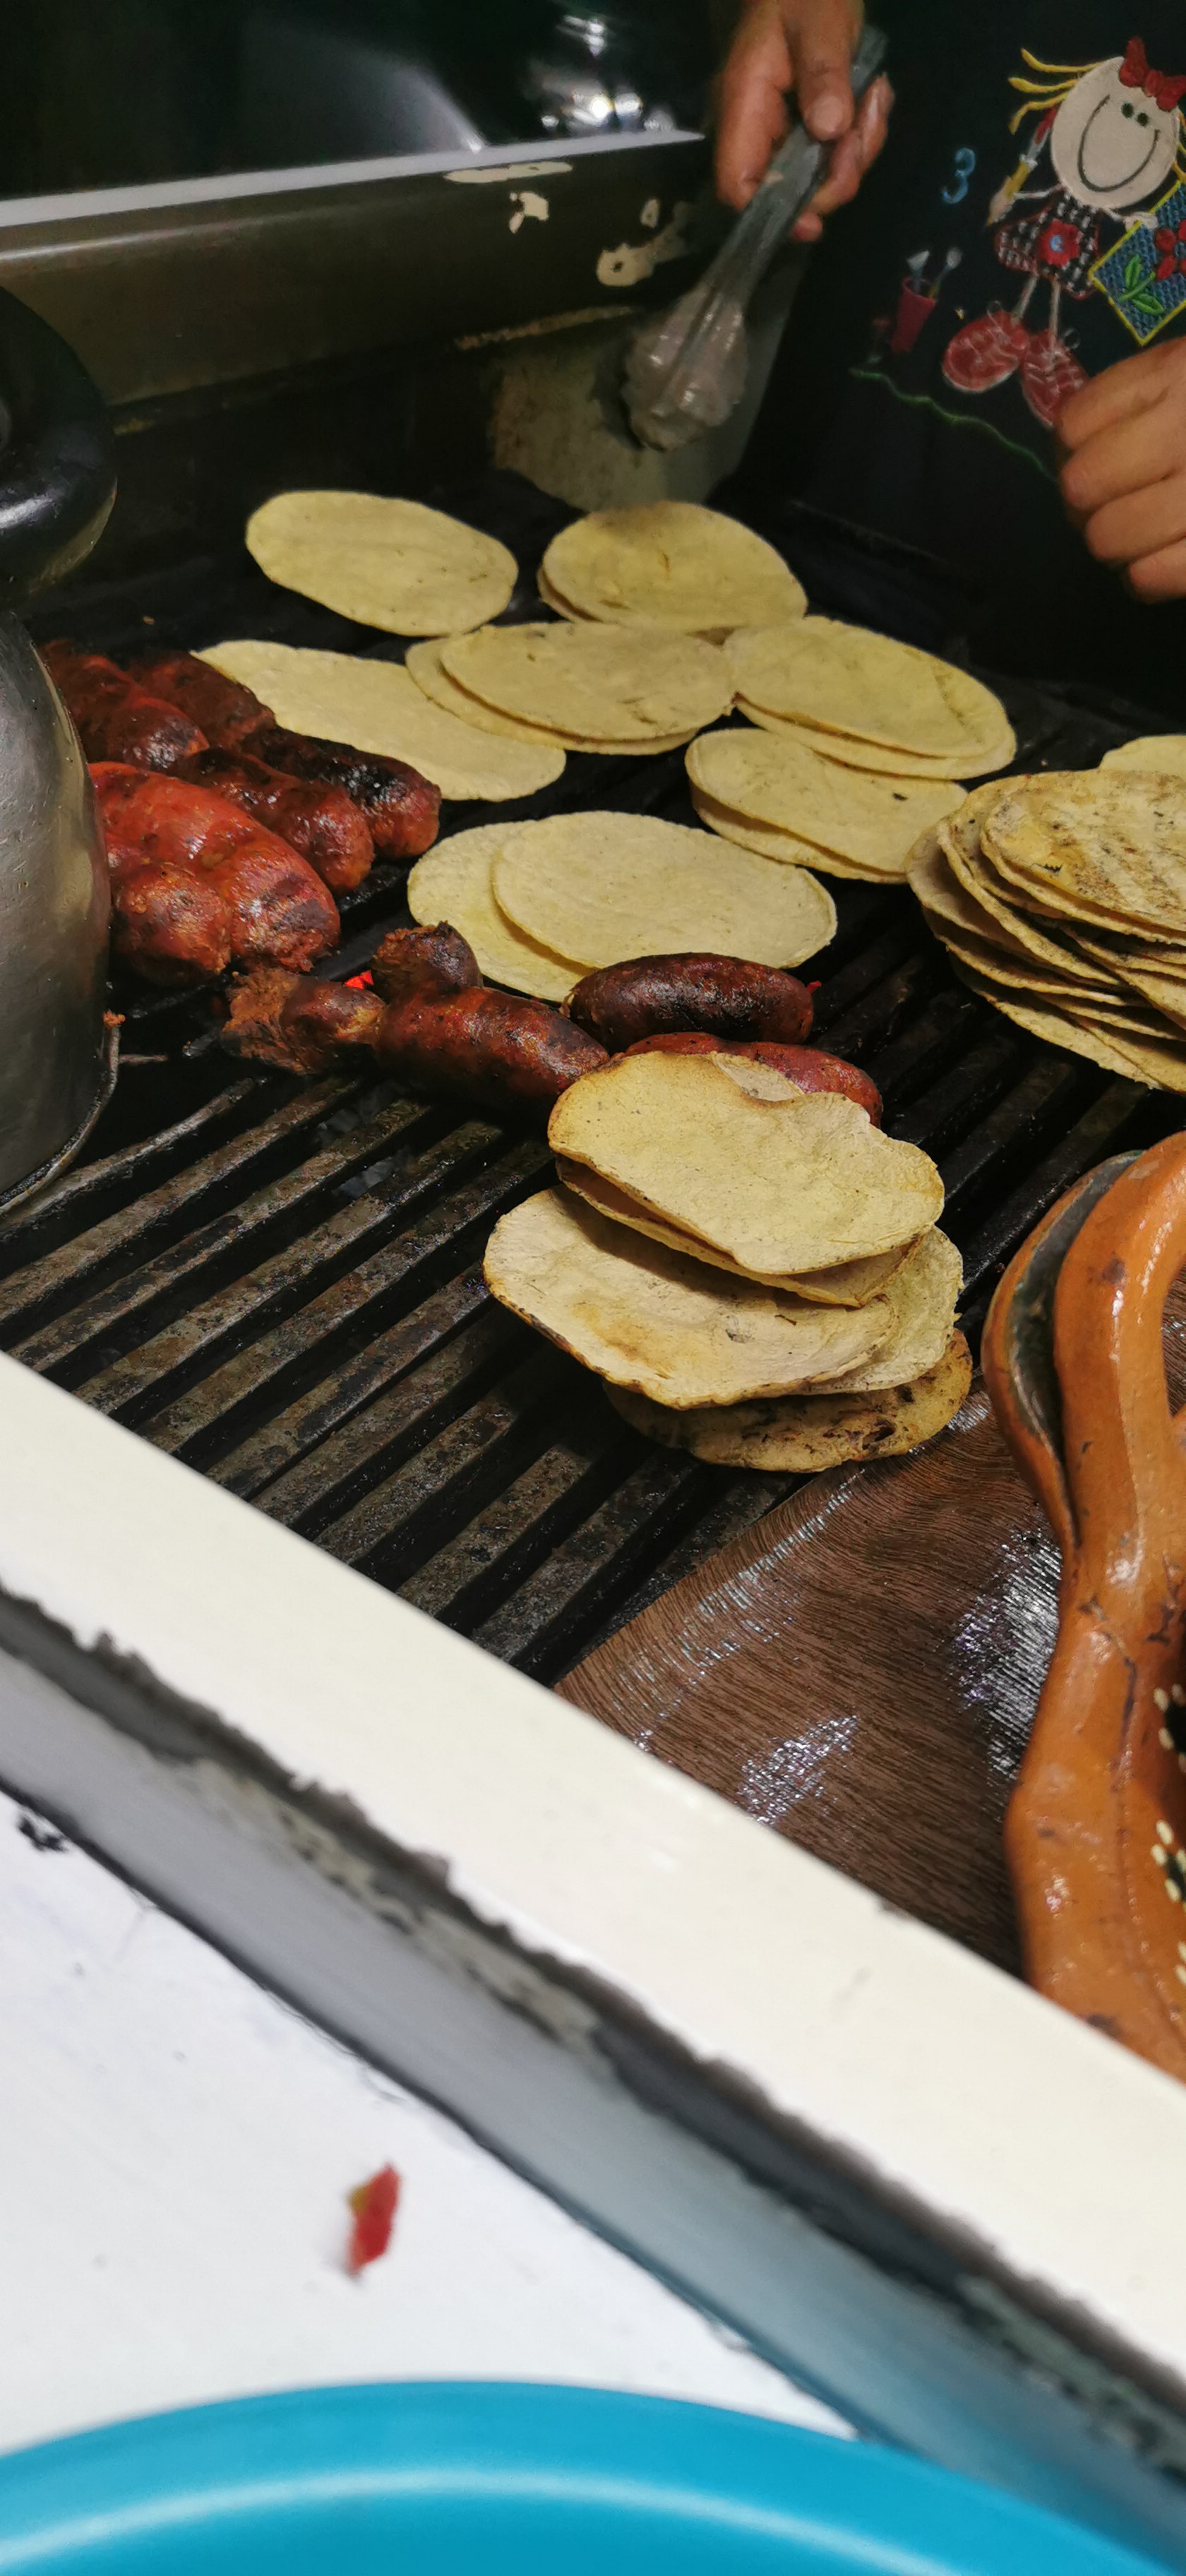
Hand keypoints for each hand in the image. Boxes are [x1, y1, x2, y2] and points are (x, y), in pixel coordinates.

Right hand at [714, 0, 891, 227]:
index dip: (770, 212)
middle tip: (866, 126)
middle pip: (790, 190)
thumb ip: (822, 72)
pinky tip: (872, 92)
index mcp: (746, 105)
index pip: (738, 184)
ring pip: (823, 173)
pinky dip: (864, 131)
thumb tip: (830, 130)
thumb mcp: (819, 22)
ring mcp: (786, 129)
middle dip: (838, 173)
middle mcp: (760, 127)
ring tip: (874, 94)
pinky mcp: (810, 123)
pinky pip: (839, 151)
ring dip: (860, 146)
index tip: (814, 222)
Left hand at [1058, 340, 1185, 602]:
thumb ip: (1145, 398)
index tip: (1103, 461)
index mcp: (1176, 372)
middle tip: (1122, 506)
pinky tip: (1167, 562)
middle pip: (1081, 484)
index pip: (1075, 424)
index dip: (1076, 451)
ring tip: (1148, 536)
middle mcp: (1185, 426)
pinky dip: (1148, 577)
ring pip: (1107, 536)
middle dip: (1092, 504)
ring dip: (1118, 546)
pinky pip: (1148, 576)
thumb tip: (1075, 450)